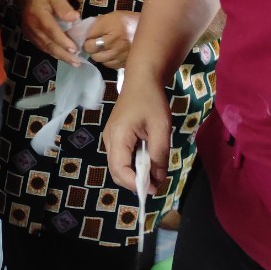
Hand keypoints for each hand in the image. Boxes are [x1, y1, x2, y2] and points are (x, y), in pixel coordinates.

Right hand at [16, 0, 82, 65]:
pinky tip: (63, 56)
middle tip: (77, 62)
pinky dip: (53, 53)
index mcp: (38, 15)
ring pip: (45, 48)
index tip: (75, 49)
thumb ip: (64, 7)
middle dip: (63, 54)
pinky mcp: (30, 36)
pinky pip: (42, 47)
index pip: (51, 31)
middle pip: (48, 44)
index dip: (63, 41)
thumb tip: (75, 19)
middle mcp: (32, 27)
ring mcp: (29, 33)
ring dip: (60, 56)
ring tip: (73, 62)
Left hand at [81, 11, 136, 69]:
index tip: (87, 38)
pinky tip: (111, 53)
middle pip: (93, 51)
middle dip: (90, 48)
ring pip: (100, 60)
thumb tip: (81, 32)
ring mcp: (121, 54)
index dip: (85, 40)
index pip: (88, 39)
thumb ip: (96, 24)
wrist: (150, 29)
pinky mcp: (126, 62)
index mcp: (110, 27)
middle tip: (93, 44)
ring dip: (99, 55)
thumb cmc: (128, 20)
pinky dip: (108, 60)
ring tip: (103, 48)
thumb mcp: (111, 16)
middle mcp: (115, 42)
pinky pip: (110, 65)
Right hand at [104, 77, 171, 195]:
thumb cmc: (151, 101)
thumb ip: (159, 154)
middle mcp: (109, 140)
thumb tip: (158, 178)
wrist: (141, 80)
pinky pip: (121, 157)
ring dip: (135, 174)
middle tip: (156, 184)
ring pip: (118, 166)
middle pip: (116, 171)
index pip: (120, 169)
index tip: (154, 189)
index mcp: (118, 136)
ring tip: (155, 173)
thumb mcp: (161, 128)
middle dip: (135, 182)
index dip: (135, 183)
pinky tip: (148, 161)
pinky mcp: (115, 136)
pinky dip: (134, 165)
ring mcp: (110, 138)